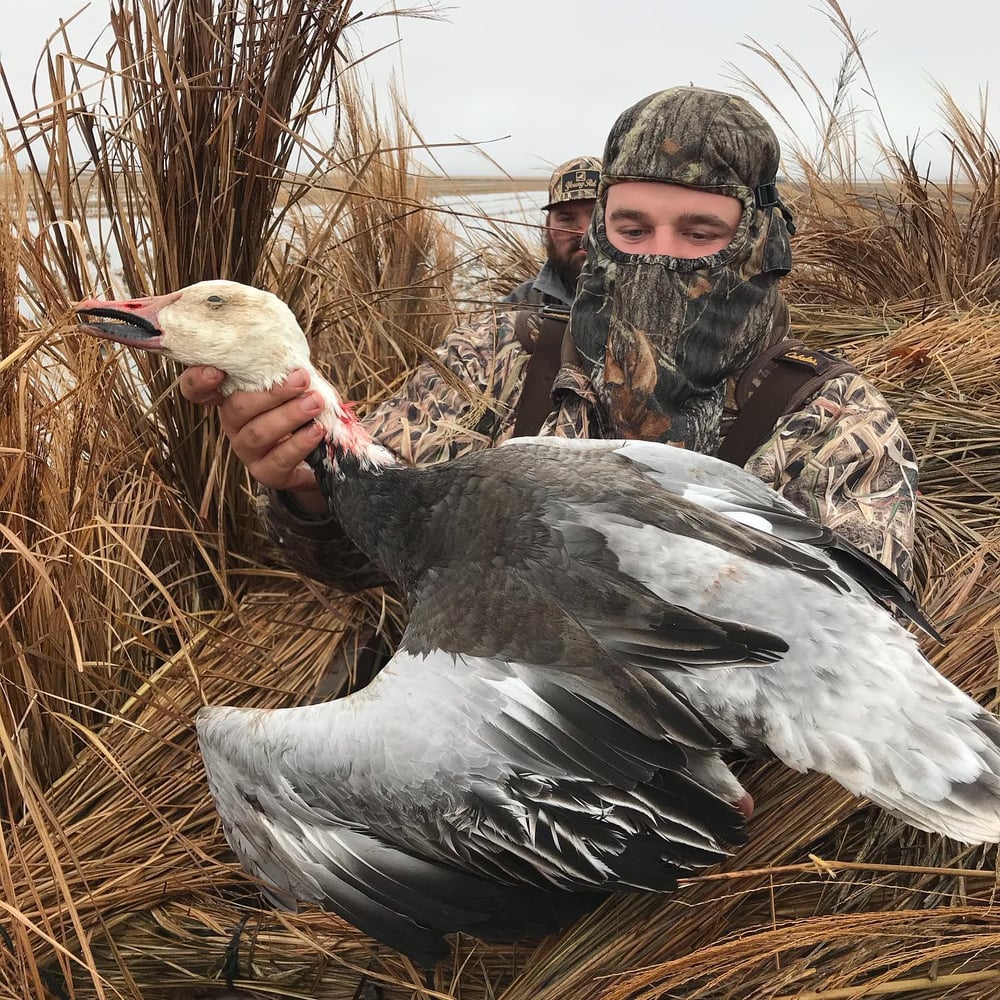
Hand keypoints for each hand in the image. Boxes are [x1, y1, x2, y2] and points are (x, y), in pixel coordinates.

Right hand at [179, 365, 327, 512]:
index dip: (197, 381)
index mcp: (232, 397)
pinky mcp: (266, 473)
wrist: (322, 451)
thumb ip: (288, 371)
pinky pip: (278, 459)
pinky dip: (300, 442)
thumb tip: (294, 360)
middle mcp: (233, 424)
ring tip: (314, 403)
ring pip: (258, 433)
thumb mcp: (295, 384)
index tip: (216, 372)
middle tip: (301, 379)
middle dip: (272, 393)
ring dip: (289, 415)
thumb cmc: (303, 407)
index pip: (196, 390)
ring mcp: (247, 451)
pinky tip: (316, 430)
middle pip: (237, 408)